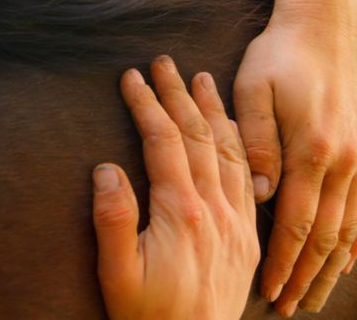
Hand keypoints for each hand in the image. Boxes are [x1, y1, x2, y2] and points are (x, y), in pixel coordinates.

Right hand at [92, 56, 260, 319]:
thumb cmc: (147, 317)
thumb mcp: (116, 274)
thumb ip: (112, 220)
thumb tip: (106, 168)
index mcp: (180, 213)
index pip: (163, 141)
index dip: (147, 104)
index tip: (131, 76)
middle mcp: (214, 210)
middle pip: (197, 136)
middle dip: (178, 94)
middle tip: (164, 61)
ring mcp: (237, 221)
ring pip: (228, 150)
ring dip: (213, 110)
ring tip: (203, 77)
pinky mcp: (248, 236)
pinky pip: (250, 177)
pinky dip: (241, 144)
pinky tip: (233, 128)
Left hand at [233, 15, 356, 316]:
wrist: (324, 25)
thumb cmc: (276, 55)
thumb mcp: (252, 89)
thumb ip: (256, 142)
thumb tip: (263, 194)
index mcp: (312, 147)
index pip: (297, 221)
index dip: (283, 261)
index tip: (267, 291)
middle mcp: (344, 159)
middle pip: (326, 235)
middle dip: (306, 276)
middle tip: (287, 308)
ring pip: (350, 227)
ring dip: (332, 268)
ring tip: (315, 299)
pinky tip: (347, 262)